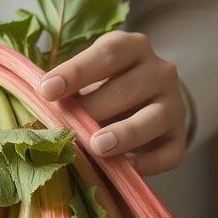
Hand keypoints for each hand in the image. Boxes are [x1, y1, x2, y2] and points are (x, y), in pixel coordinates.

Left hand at [37, 31, 186, 175]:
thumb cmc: (104, 87)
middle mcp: (159, 71)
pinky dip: (151, 162)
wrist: (146, 101)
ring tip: (98, 147)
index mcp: (132, 47)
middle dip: (95, 109)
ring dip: (126, 133)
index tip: (46, 91)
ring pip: (155, 118)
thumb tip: (38, 118)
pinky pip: (171, 151)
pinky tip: (128, 169)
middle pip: (127, 88)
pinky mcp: (179, 136)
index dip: (75, 72)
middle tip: (67, 128)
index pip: (106, 54)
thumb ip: (69, 91)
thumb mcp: (89, 78)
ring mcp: (174, 104)